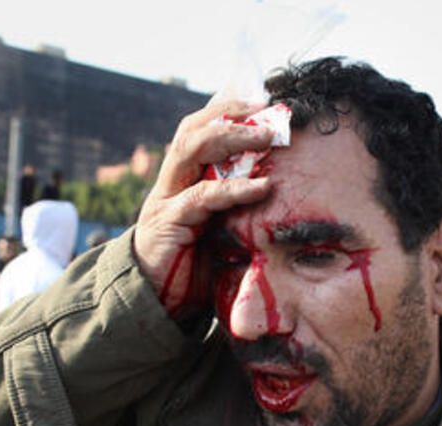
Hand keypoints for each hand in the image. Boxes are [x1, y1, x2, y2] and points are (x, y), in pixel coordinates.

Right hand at [133, 100, 275, 317]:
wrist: (158, 305)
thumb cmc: (194, 268)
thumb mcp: (221, 229)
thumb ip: (239, 206)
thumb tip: (284, 188)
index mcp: (184, 178)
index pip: (202, 128)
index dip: (230, 109)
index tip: (267, 103)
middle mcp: (172, 181)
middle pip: (194, 128)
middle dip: (232, 113)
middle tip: (270, 113)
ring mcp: (167, 199)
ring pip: (192, 148)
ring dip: (231, 136)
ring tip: (267, 137)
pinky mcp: (169, 223)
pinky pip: (202, 196)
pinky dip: (234, 189)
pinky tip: (263, 188)